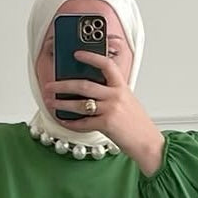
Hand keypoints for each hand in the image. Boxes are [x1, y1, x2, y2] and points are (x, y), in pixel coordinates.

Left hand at [44, 49, 165, 174]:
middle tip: (50, 86)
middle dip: (63, 85)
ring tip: (51, 103)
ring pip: (80, 104)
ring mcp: (110, 109)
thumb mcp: (127, 102)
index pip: (106, 64)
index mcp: (121, 86)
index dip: (91, 57)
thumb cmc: (137, 124)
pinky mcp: (106, 124)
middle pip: (84, 85)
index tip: (77, 54)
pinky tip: (64, 121)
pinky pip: (83, 123)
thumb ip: (112, 94)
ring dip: (62, 103)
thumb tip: (90, 92)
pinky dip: (72, 123)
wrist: (147, 142)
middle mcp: (115, 95)